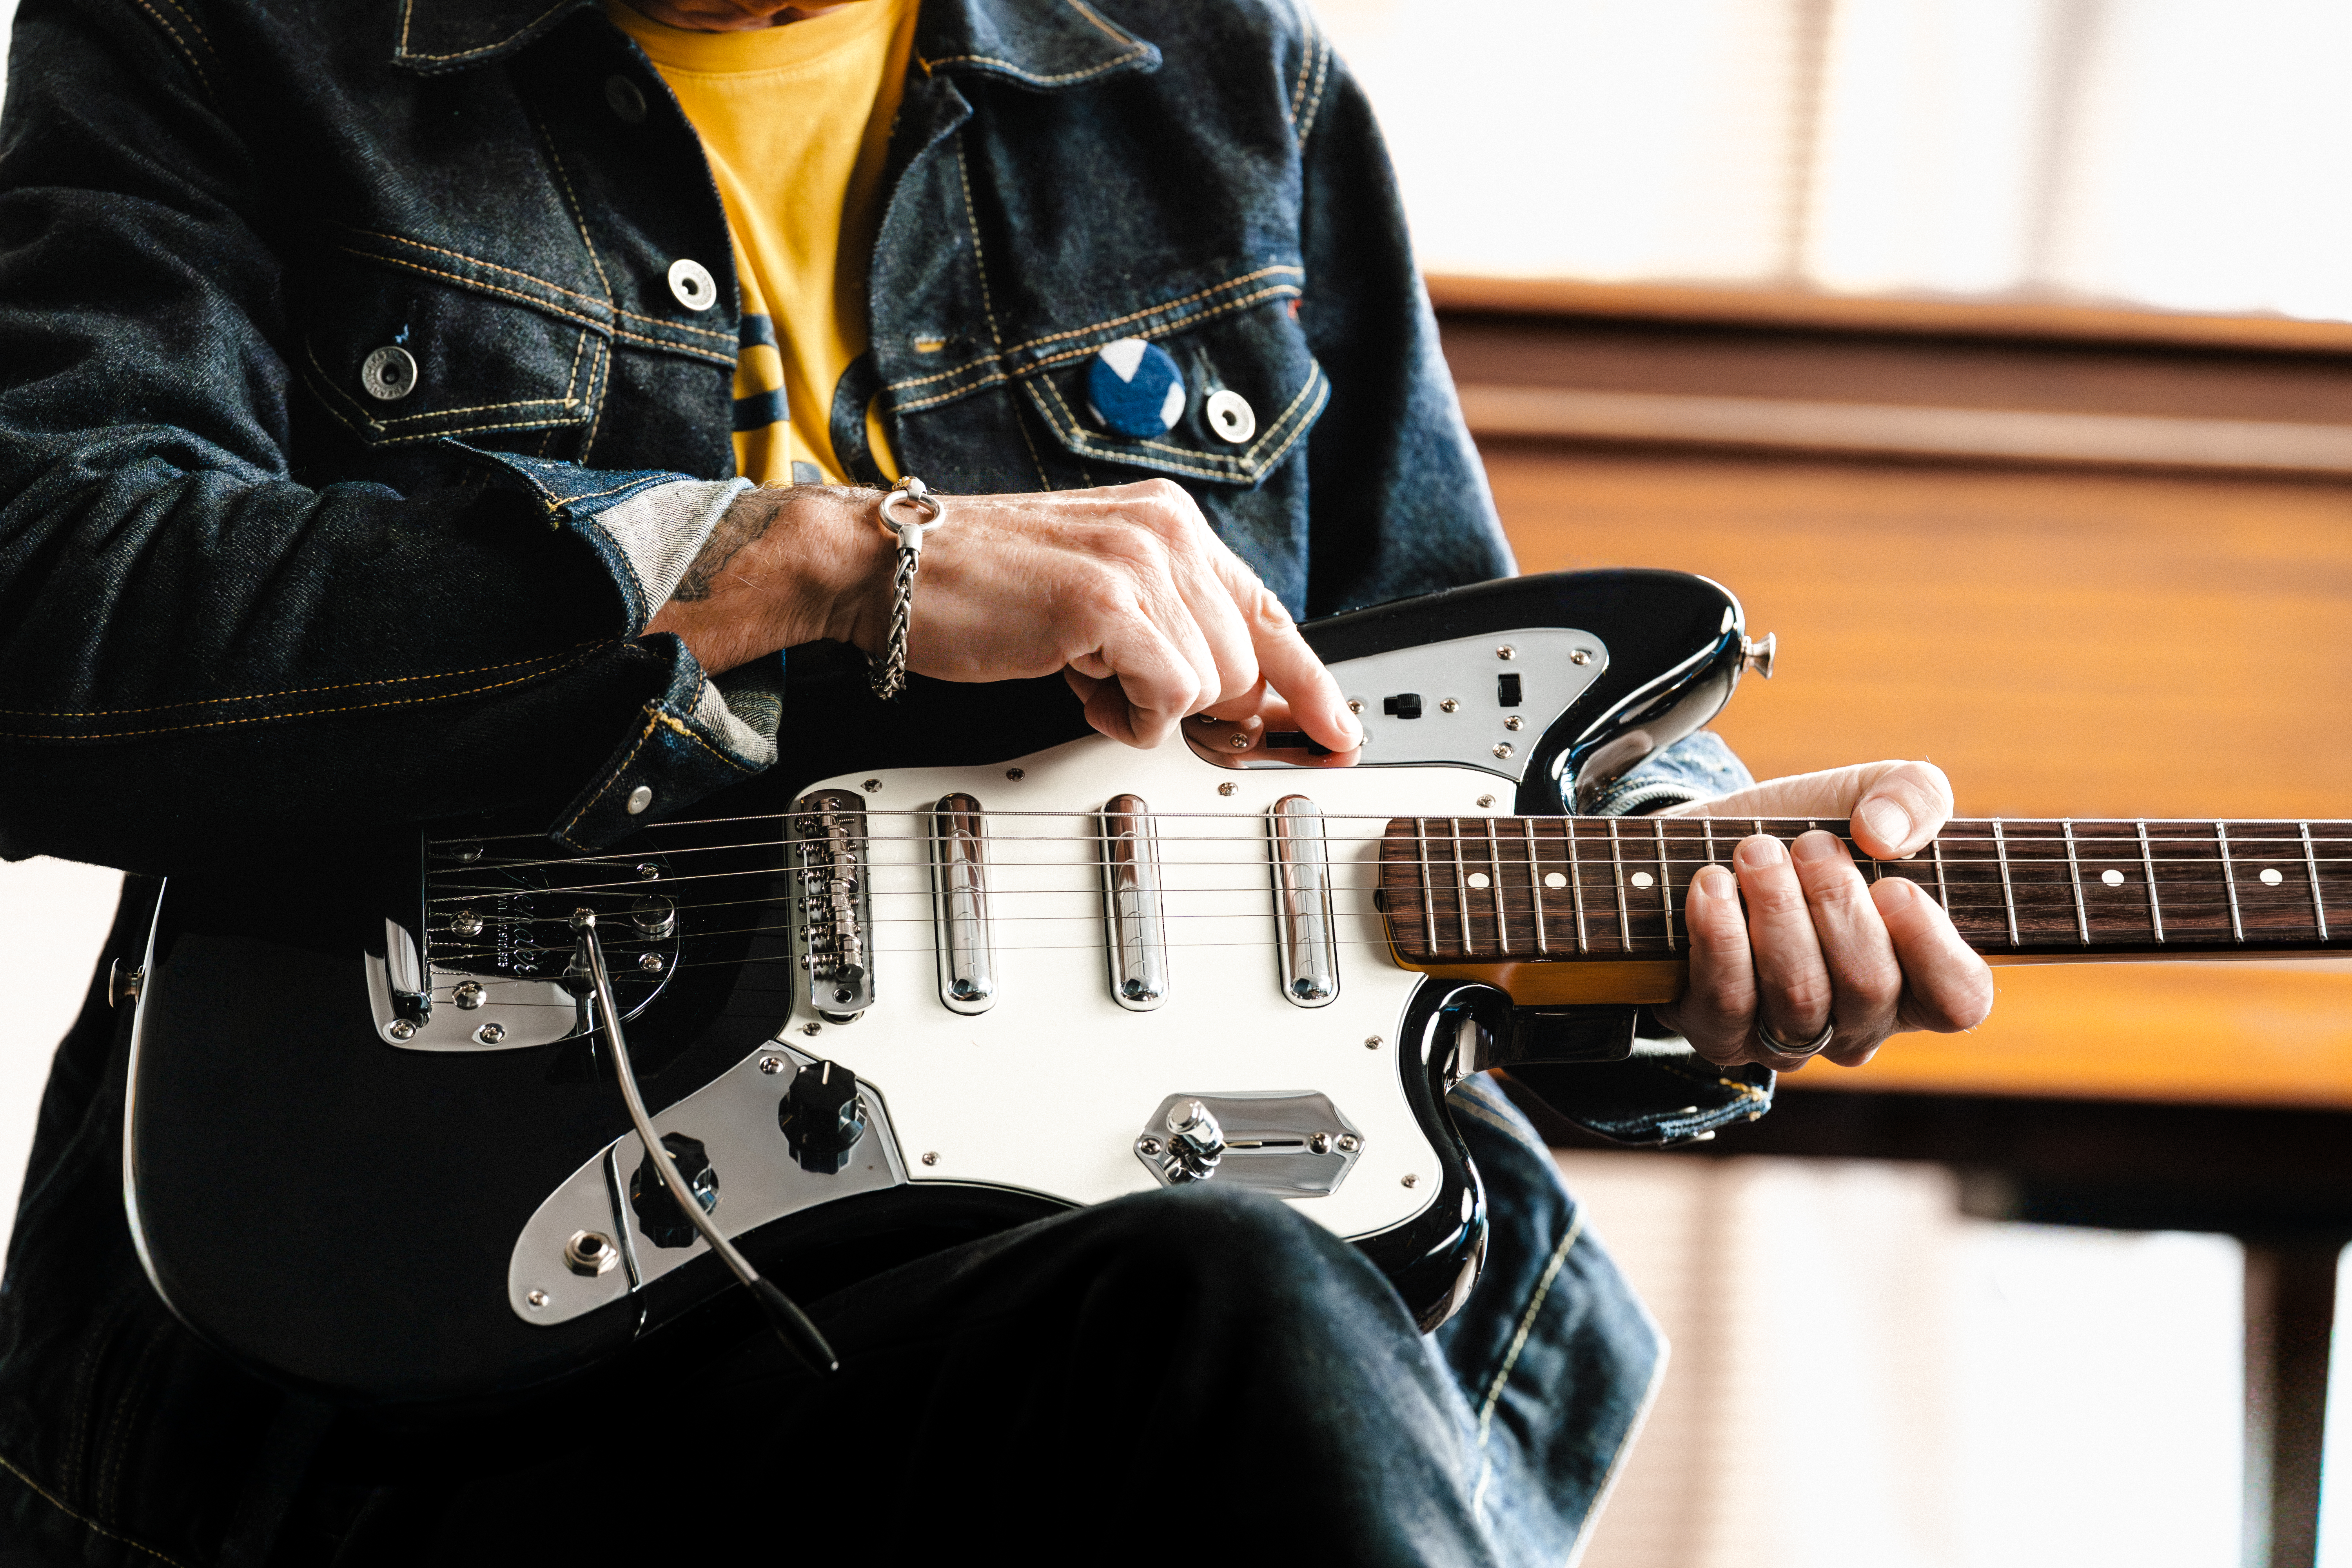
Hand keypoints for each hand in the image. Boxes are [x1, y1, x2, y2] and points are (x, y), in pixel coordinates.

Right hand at [644, 480, 1362, 753]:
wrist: (891, 569)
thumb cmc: (984, 589)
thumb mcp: (1098, 597)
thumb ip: (1169, 631)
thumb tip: (1235, 702)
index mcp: (1170, 524)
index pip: (1270, 613)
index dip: (1310, 682)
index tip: (1340, 729)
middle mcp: (1167, 532)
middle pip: (1245, 664)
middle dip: (1191, 701)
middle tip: (1116, 686)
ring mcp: (1138, 563)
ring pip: (1209, 686)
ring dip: (1146, 705)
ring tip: (1084, 673)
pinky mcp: (1104, 603)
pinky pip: (1166, 696)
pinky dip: (1124, 714)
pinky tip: (1079, 685)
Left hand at [1650, 760, 1993, 1069]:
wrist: (1714, 846)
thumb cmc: (1808, 831)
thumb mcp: (1871, 793)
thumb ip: (1914, 795)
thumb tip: (1885, 835)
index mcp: (1916, 979)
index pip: (1957, 1000)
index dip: (1930, 946)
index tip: (1892, 885)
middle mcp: (1858, 1024)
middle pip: (1869, 987)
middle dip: (1836, 903)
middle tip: (1809, 846)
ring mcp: (1789, 1039)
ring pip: (1799, 997)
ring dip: (1777, 910)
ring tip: (1756, 852)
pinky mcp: (1720, 1033)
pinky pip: (1727, 1003)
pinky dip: (1719, 936)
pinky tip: (1712, 885)